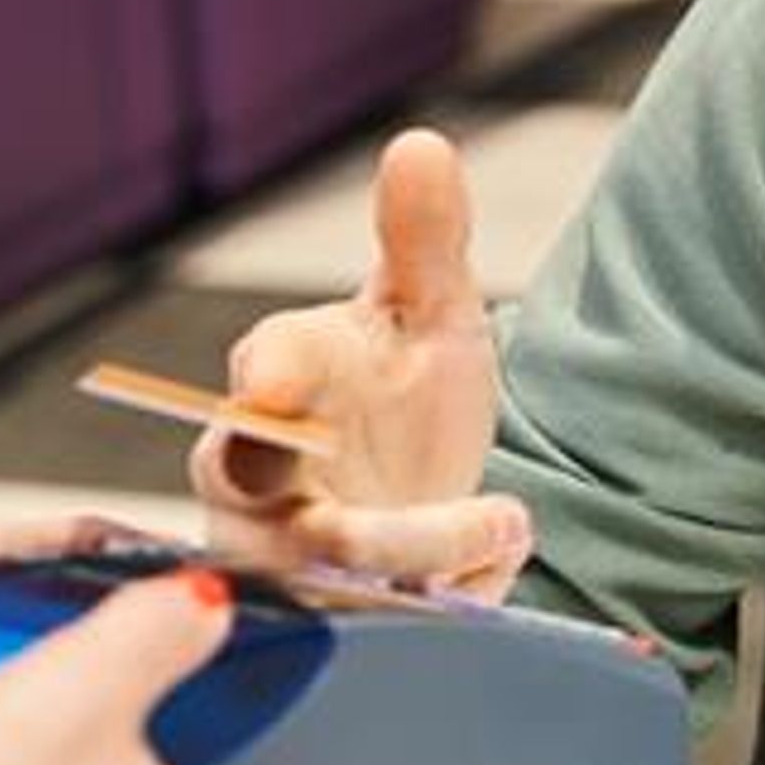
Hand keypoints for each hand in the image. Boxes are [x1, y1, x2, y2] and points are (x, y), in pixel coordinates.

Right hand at [188, 128, 531, 596]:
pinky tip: (493, 571)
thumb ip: (424, 240)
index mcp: (279, 380)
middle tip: (395, 520)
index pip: (261, 372)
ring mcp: (284, 554)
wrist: (409, 487)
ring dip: (421, 555)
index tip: (271, 381)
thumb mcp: (427, 314)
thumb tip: (422, 143)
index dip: (266, 377)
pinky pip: (380, 621)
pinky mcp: (328, 619)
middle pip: (271, 491)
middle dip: (331, 503)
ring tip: (507, 522)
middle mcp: (256, 472)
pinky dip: (450, 596)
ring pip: (328, 567)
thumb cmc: (396, 389)